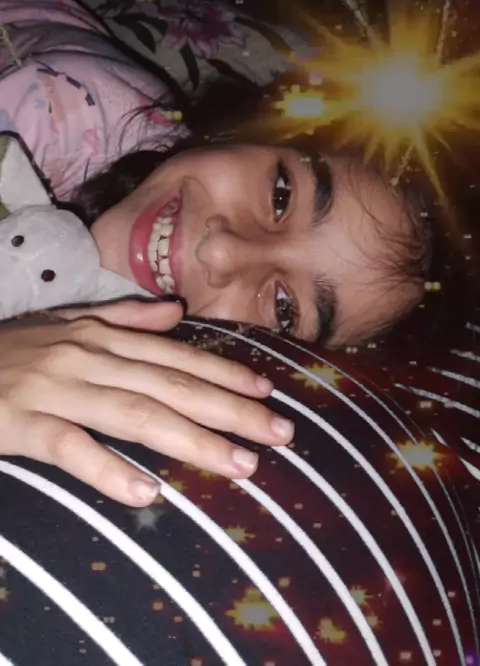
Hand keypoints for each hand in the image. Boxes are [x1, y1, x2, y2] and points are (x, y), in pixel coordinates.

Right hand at [0, 300, 293, 505]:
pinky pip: (71, 449)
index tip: (268, 394)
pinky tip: (149, 492)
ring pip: (136, 415)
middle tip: (281, 434)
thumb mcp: (65, 322)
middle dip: (231, 411)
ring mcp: (56, 390)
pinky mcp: (22, 424)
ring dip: (193, 441)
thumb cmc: (9, 347)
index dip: (224, 375)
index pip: (176, 357)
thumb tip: (176, 312)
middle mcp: (88, 358)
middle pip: (171, 387)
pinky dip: (110, 470)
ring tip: (241, 466)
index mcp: (101, 337)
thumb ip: (124, 319)